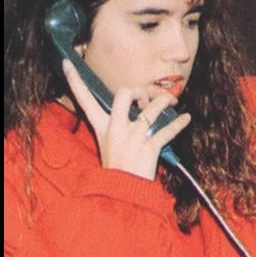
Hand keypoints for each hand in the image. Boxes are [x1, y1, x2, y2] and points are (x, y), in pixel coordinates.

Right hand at [62, 60, 191, 180]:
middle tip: (148, 95)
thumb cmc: (118, 168)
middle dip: (138, 89)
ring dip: (165, 102)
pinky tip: (186, 118)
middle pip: (124, 94)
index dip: (75, 81)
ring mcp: (133, 137)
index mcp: (102, 127)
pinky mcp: (149, 148)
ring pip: (151, 109)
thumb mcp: (108, 145)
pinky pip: (167, 131)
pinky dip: (179, 123)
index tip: (67, 63)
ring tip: (172, 102)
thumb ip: (116, 126)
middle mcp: (116, 129)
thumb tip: (133, 109)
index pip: (84, 100)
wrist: (123, 192)